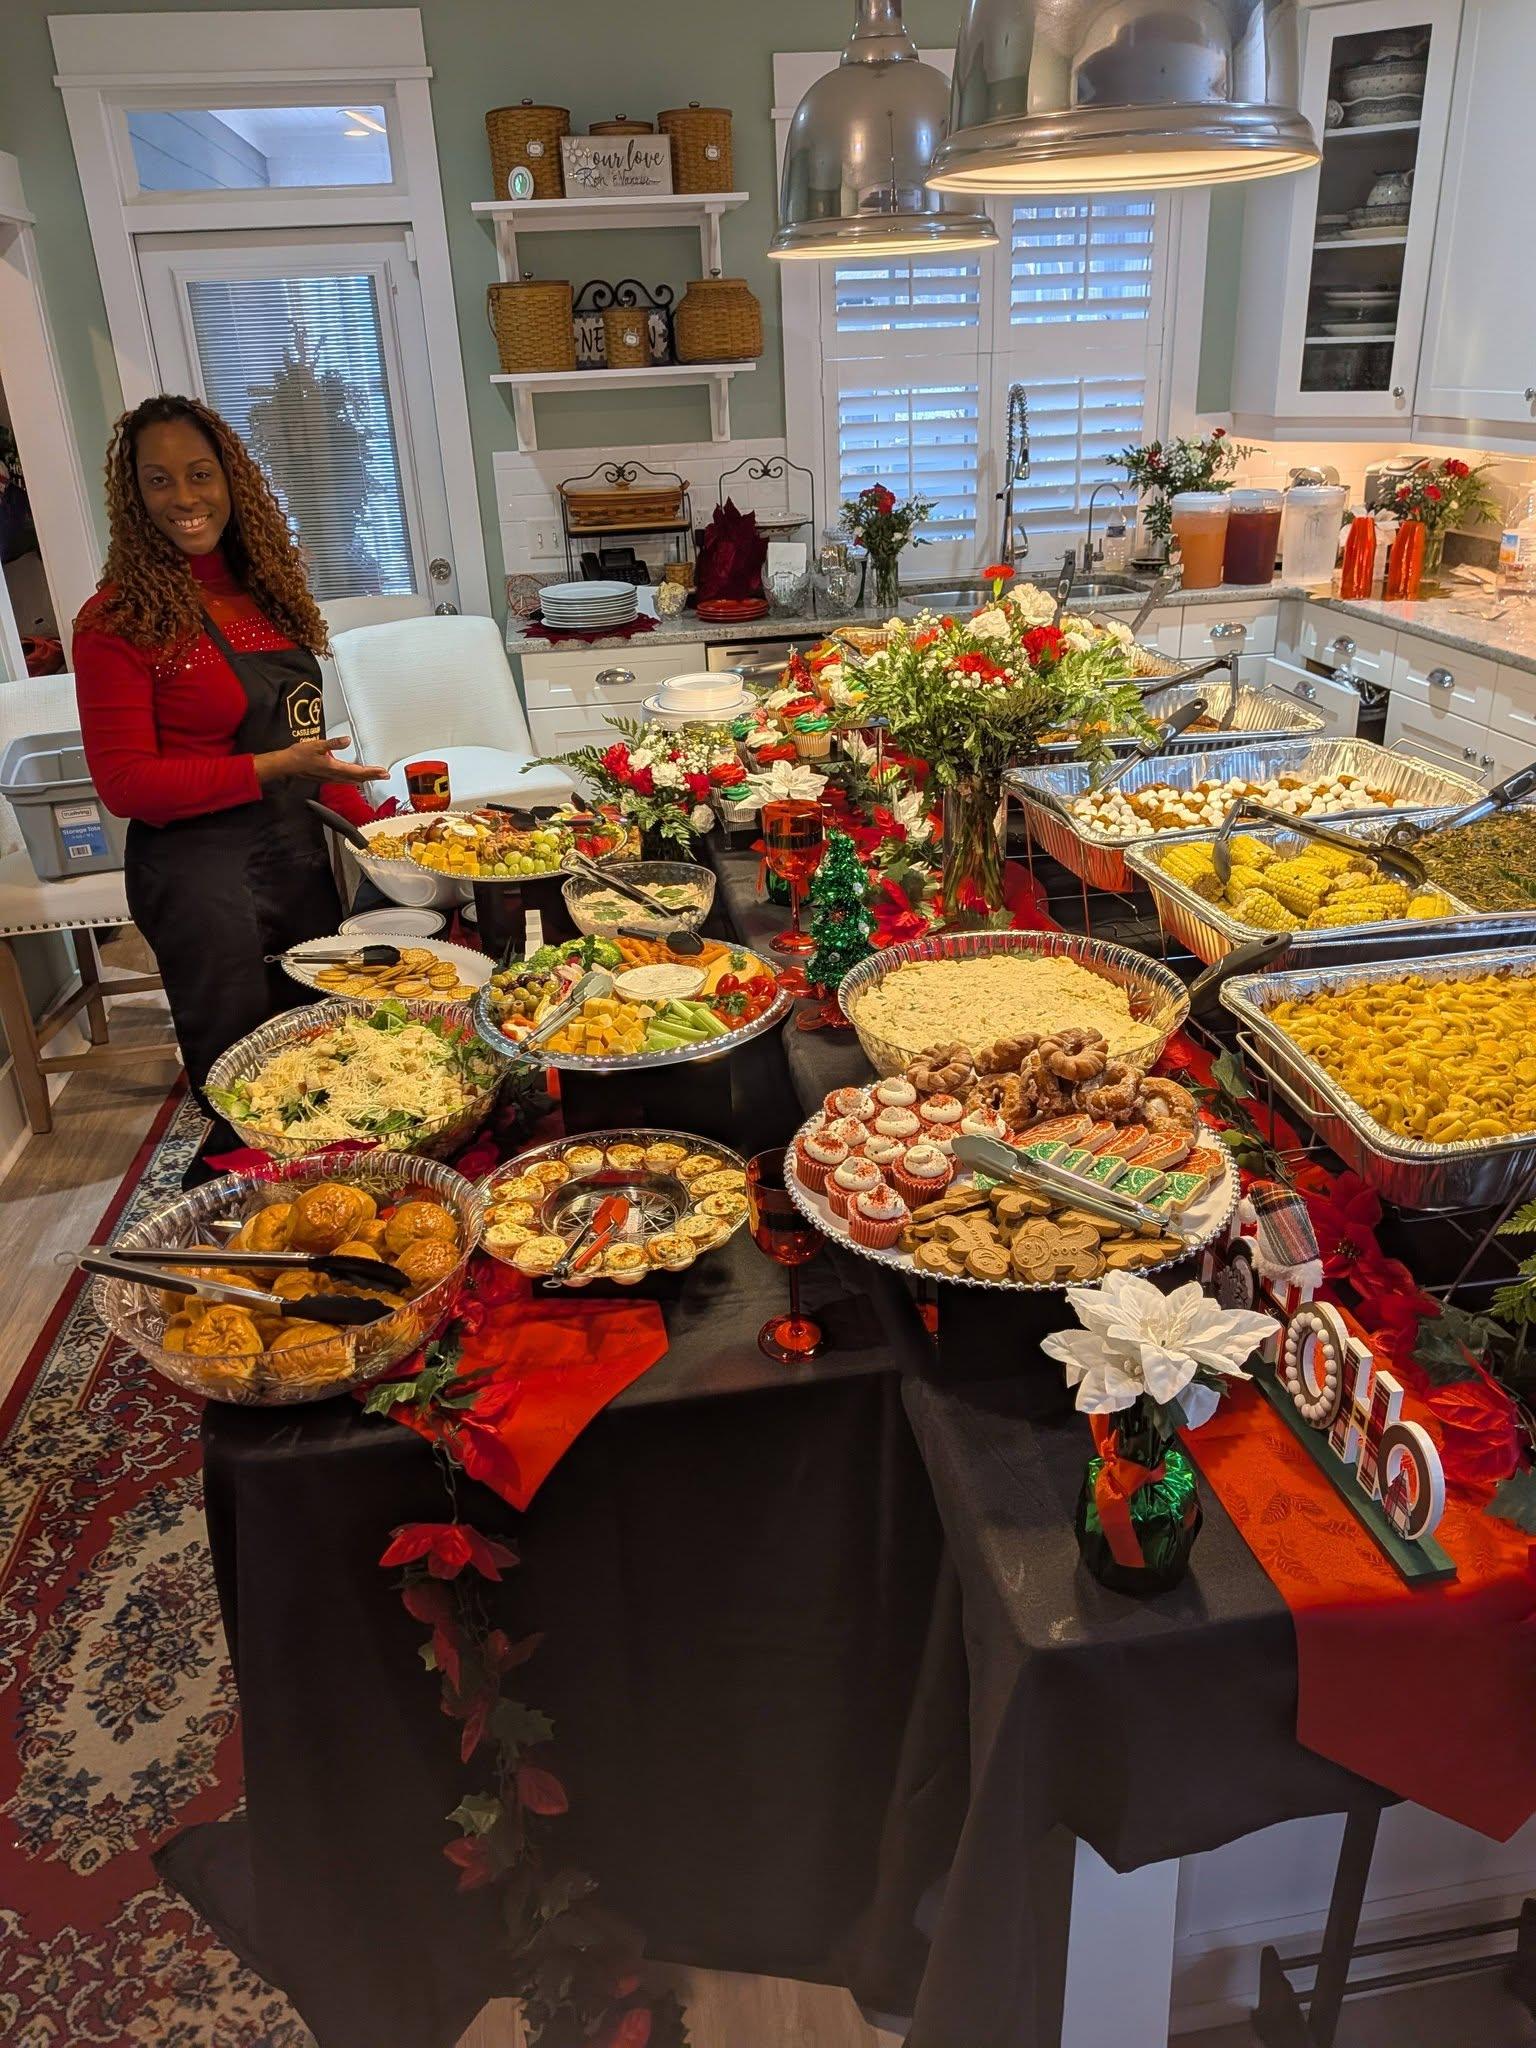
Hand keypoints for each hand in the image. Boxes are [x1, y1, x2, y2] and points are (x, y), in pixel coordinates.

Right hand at [254, 734, 385, 785]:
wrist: (287, 765)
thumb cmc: (299, 755)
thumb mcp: (317, 745)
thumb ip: (333, 743)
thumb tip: (347, 740)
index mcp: (334, 767)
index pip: (358, 771)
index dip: (371, 771)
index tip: (382, 771)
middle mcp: (334, 775)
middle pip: (358, 777)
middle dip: (373, 776)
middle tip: (385, 775)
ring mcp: (330, 778)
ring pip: (352, 779)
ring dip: (365, 778)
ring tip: (375, 776)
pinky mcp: (327, 777)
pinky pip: (345, 780)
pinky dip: (355, 778)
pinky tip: (356, 778)